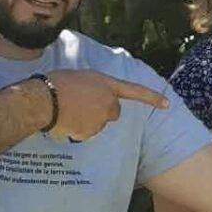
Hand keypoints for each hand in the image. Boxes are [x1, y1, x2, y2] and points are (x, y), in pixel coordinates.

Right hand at [47, 69, 169, 141]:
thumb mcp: (79, 77)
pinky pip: (87, 133)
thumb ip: (93, 86)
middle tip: (84, 107)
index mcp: (106, 83)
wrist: (44, 99)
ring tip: (69, 111)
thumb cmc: (56, 83)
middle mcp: (108, 101)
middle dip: (104, 112)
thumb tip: (90, 97)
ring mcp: (101, 118)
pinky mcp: (92, 131)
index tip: (166, 104)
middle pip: (114, 112)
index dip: (151, 98)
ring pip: (99, 124)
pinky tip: (66, 121)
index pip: (134, 91)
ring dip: (88, 121)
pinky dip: (79, 130)